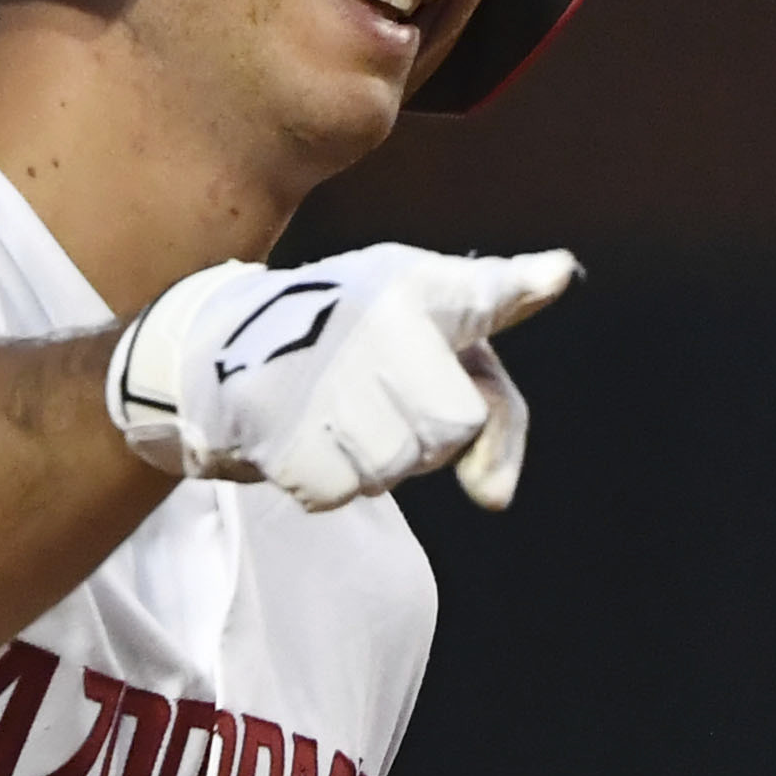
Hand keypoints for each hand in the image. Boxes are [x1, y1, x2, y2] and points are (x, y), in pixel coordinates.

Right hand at [107, 243, 573, 512]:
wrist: (218, 342)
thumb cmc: (353, 345)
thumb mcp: (432, 348)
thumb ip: (497, 413)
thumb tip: (496, 499)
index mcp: (417, 285)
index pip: (487, 293)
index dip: (525, 284)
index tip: (557, 276)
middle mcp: (373, 316)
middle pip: (451, 429)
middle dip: (424, 438)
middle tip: (380, 401)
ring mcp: (322, 366)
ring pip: (393, 468)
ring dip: (370, 462)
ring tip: (335, 414)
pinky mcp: (275, 413)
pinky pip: (337, 491)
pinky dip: (321, 479)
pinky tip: (300, 433)